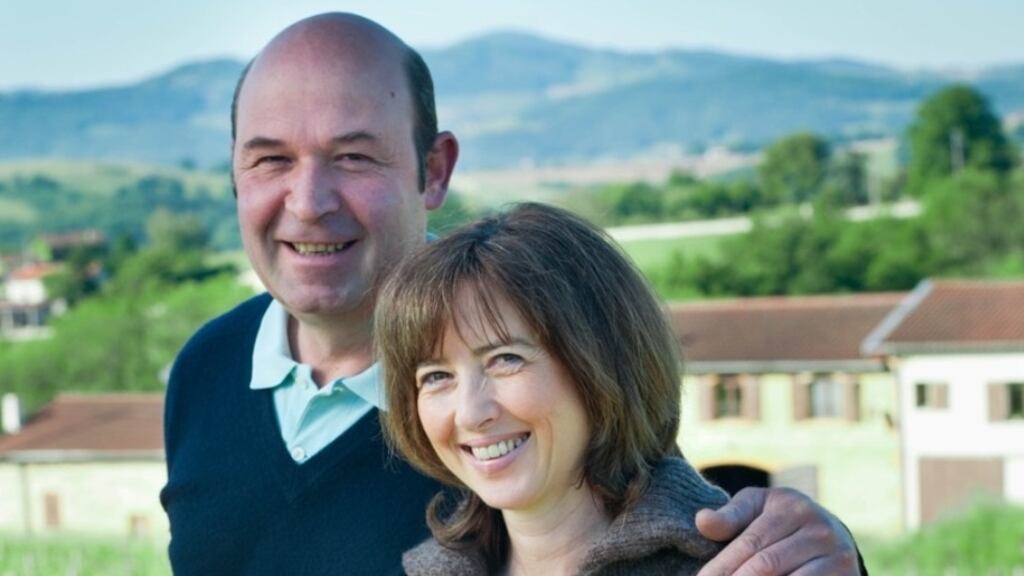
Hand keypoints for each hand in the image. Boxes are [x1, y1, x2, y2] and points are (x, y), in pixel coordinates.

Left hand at [695, 487, 860, 574]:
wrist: (832, 536)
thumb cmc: (781, 522)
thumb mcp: (756, 509)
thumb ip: (730, 516)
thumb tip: (702, 521)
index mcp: (790, 505)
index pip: (749, 542)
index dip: (722, 566)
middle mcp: (818, 527)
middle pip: (766, 565)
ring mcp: (836, 553)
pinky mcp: (847, 574)